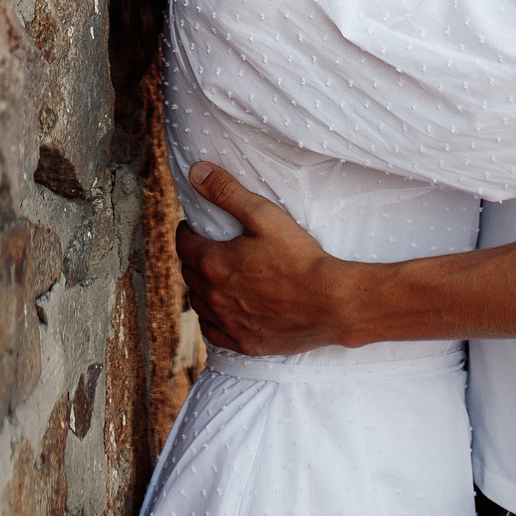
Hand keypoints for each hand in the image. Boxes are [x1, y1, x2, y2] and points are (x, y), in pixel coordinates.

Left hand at [174, 163, 352, 355]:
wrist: (331, 303)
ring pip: (198, 303)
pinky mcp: (244, 343)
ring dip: (201, 287)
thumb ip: (227, 193)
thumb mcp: (264, 215)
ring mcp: (228, 323)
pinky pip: (213, 332)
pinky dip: (212, 319)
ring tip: (215, 276)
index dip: (187, 232)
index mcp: (213, 263)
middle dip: (193, 257)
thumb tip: (196, 172)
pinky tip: (223, 311)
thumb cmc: (299, 257)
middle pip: (189, 273)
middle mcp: (213, 296)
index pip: (184, 244)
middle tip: (206, 247)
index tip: (193, 227)